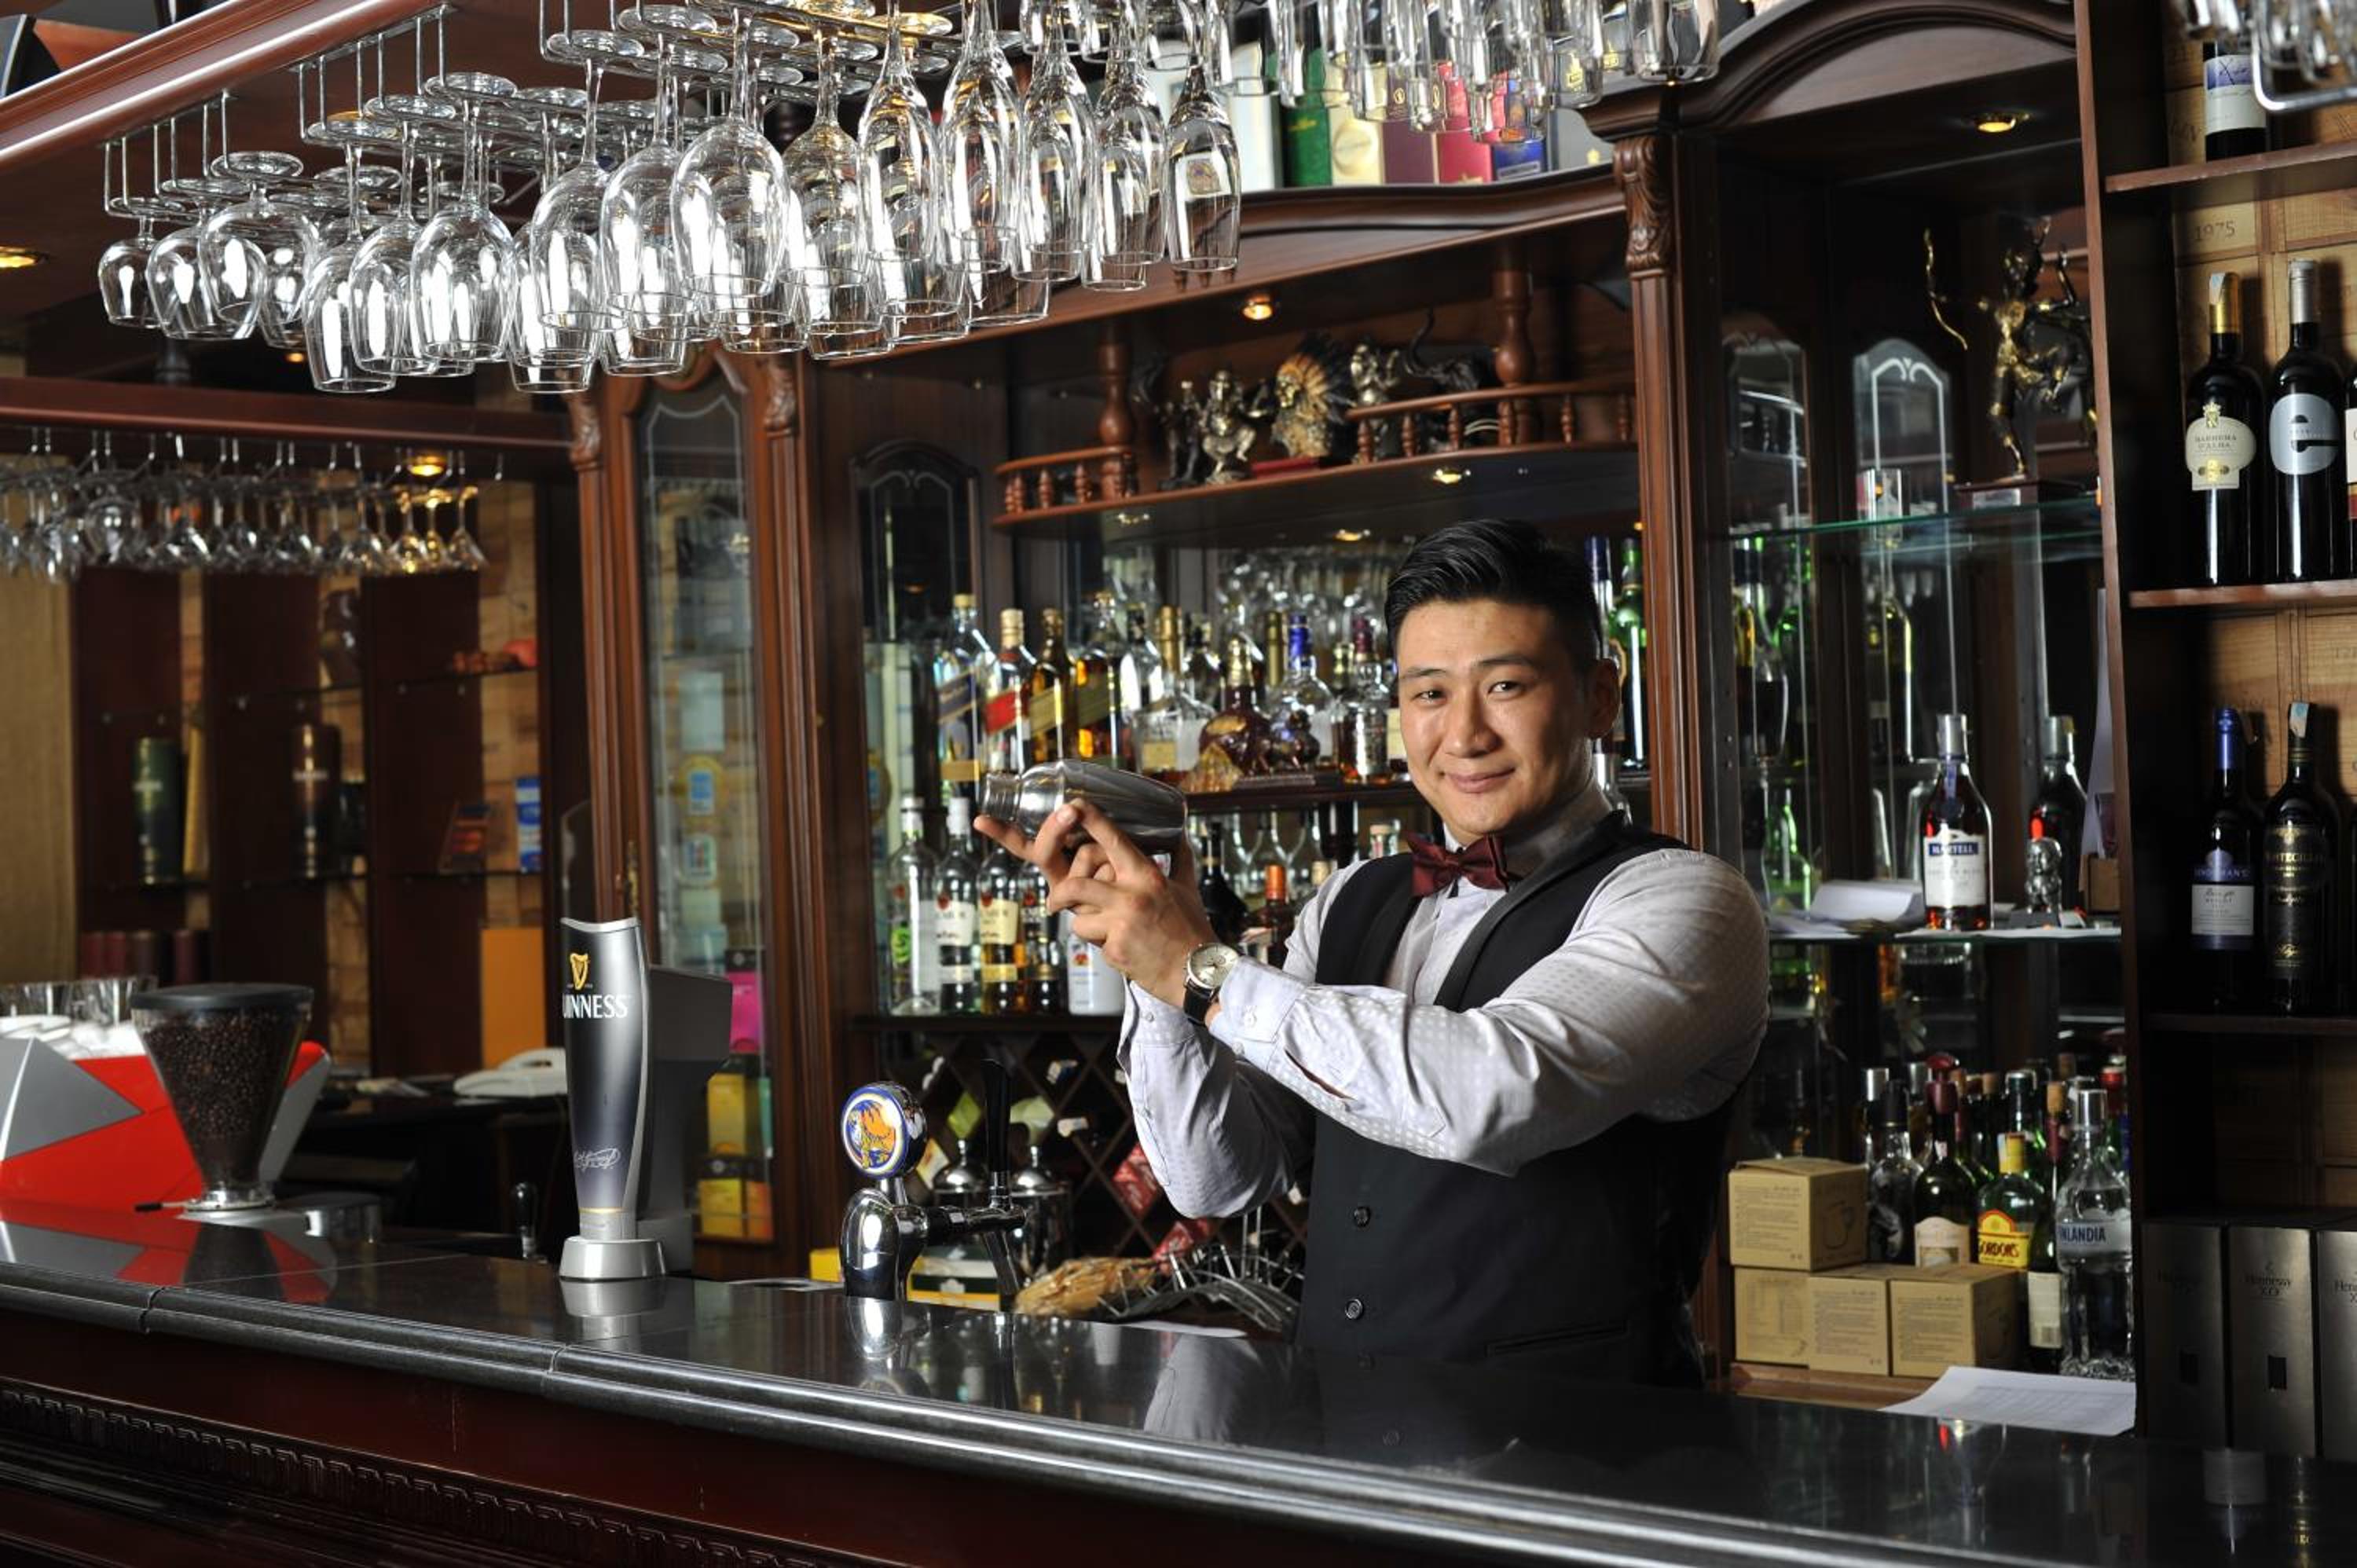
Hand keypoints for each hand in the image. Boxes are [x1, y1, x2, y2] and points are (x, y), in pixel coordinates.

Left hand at [973, 798, 1213, 1008]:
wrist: (1197, 972)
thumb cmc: (1191, 929)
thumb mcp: (1187, 888)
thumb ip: (1179, 860)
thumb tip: (1178, 837)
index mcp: (1147, 876)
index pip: (1114, 841)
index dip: (1091, 821)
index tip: (1074, 806)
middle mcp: (1131, 896)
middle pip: (1076, 883)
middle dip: (1059, 894)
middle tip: (1055, 900)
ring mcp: (1121, 924)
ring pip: (1077, 918)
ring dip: (1084, 925)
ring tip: (1102, 930)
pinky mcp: (1115, 949)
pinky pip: (1090, 942)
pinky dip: (1100, 945)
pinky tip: (1121, 948)